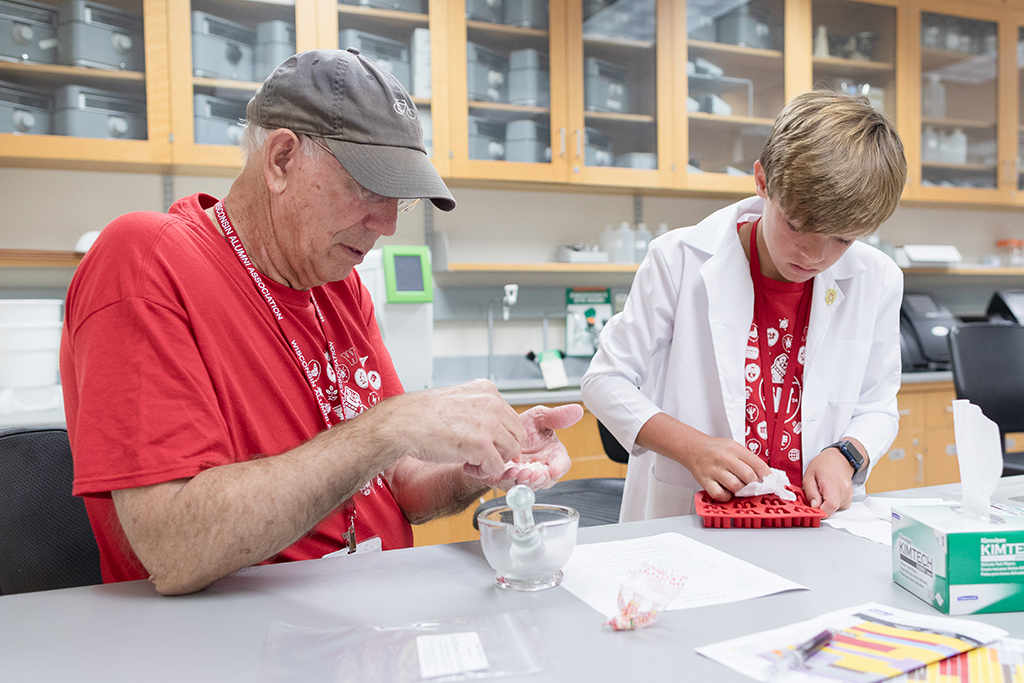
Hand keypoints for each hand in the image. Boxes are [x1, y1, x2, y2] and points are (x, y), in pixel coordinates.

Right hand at [381, 379, 526, 479]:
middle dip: (502, 449)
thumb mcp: (458, 400)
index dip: (501, 436)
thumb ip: (478, 410)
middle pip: (517, 435)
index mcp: (486, 390)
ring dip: (494, 461)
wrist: (401, 423)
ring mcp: (488, 423)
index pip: (511, 418)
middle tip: (481, 456)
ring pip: (512, 451)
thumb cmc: (421, 415)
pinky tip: (466, 466)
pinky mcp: (482, 444)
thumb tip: (494, 429)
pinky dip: (483, 472)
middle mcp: (491, 403)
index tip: (487, 445)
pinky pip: (497, 466)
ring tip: (472, 462)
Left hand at [486, 404, 583, 490]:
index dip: (560, 468)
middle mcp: (540, 467)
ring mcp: (524, 475)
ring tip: (521, 472)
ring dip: (526, 481)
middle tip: (535, 474)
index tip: (555, 470)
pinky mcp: (506, 479)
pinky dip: (509, 480)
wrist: (495, 430)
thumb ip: (556, 416)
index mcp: (552, 454)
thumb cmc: (520, 425)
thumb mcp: (538, 417)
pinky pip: (509, 485)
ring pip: (528, 485)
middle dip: (541, 479)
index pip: (562, 464)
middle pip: (546, 480)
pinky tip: (508, 472)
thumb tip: (577, 410)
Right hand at [682, 434, 771, 502]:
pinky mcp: (705, 481)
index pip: (758, 464)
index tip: (771, 483)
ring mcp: (714, 470)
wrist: (693, 448)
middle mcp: (725, 458)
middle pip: (749, 476)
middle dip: (756, 485)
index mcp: (734, 449)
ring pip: (736, 486)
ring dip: (742, 491)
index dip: (768, 476)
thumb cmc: (715, 449)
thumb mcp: (733, 447)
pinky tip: (727, 492)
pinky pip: (720, 494)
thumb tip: (764, 476)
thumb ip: (748, 459)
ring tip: (741, 489)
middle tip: (756, 488)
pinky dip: (726, 497)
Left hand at [802, 448, 853, 515]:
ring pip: (833, 509)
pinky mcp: (849, 500)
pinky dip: (830, 503)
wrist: (840, 459)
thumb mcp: (809, 476)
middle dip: (820, 507)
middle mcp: (844, 491)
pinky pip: (837, 507)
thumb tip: (814, 507)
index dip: (820, 511)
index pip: (831, 505)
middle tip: (814, 496)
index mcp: (833, 483)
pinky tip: (828, 493)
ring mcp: (848, 496)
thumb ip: (810, 493)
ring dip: (825, 504)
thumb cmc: (823, 465)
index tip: (812, 510)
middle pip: (831, 509)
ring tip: (822, 491)